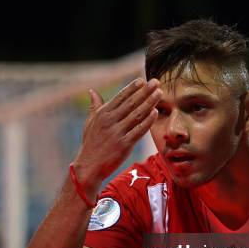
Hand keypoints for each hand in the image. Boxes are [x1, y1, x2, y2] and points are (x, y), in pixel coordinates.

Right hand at [73, 78, 161, 196]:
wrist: (89, 166)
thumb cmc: (91, 143)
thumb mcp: (90, 123)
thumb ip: (94, 106)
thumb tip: (91, 91)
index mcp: (102, 114)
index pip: (120, 97)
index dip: (132, 88)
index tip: (143, 81)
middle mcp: (110, 121)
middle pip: (131, 103)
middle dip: (145, 91)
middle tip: (156, 82)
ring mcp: (117, 133)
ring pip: (136, 114)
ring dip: (149, 103)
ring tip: (159, 93)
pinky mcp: (124, 145)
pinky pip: (138, 131)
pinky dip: (147, 121)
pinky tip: (155, 113)